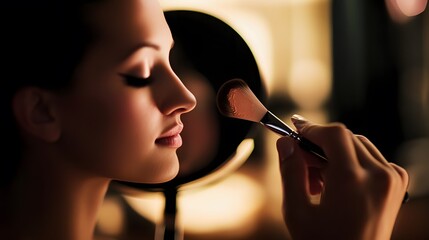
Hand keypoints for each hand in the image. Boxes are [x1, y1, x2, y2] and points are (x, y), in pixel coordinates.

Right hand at [276, 115, 408, 239]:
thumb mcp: (297, 211)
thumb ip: (290, 172)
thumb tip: (285, 143)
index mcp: (353, 181)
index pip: (334, 134)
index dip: (311, 128)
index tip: (294, 131)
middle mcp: (379, 176)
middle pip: (345, 137)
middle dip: (319, 144)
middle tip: (301, 164)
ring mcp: (392, 181)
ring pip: (358, 145)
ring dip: (334, 153)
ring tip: (317, 182)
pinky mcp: (396, 185)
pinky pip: (371, 158)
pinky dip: (351, 161)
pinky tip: (337, 183)